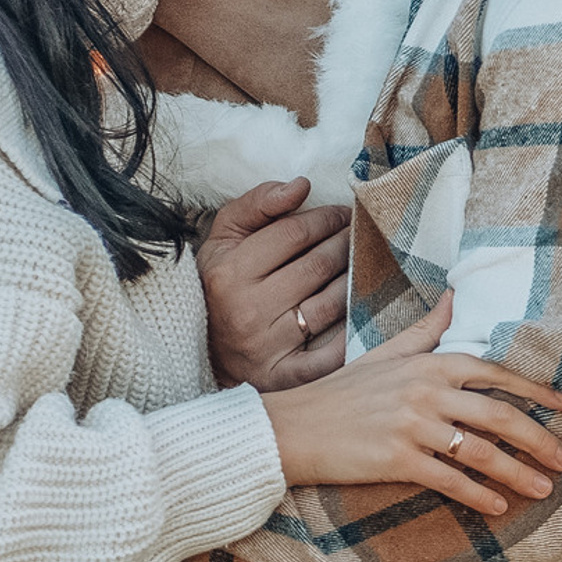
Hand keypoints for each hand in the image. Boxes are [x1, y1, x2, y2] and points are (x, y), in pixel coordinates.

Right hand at [200, 178, 350, 389]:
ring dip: (354, 282)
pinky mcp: (282, 376)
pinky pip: (328, 358)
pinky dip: (351, 338)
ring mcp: (267, 346)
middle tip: (360, 234)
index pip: (294, 234)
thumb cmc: (219, 284)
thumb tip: (301, 186)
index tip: (343, 214)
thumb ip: (258, 205)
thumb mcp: (224, 238)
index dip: (326, 219)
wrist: (198, 348)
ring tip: (362, 266)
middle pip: (317, 267)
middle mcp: (249, 309)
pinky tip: (363, 316)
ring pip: (330, 305)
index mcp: (232, 271)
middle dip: (345, 244)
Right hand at [261, 297, 561, 516]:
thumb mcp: (386, 353)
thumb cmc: (342, 392)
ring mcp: (412, 426)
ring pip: (481, 452)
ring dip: (518, 473)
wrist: (292, 427)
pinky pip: (450, 479)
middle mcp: (426, 391)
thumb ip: (427, 330)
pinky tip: (498, 507)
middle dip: (538, 439)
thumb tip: (455, 295)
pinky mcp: (397, 460)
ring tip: (543, 489)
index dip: (535, 391)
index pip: (494, 373)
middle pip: (498, 415)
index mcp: (428, 364)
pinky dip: (478, 495)